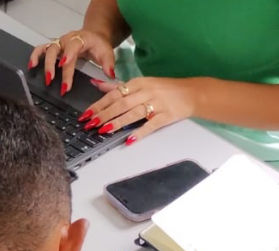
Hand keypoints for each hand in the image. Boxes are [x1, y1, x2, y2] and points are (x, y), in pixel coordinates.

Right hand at [28, 29, 115, 96]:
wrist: (95, 36)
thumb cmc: (99, 46)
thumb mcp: (107, 53)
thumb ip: (108, 64)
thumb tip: (110, 75)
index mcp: (81, 39)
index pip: (73, 46)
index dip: (67, 55)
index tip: (63, 65)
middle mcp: (67, 39)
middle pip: (56, 50)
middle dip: (53, 66)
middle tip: (52, 81)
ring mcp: (59, 43)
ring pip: (47, 50)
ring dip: (44, 64)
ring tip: (44, 78)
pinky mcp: (54, 47)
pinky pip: (41, 49)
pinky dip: (35, 56)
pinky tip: (32, 66)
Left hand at [80, 77, 196, 143]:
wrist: (192, 93)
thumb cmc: (164, 89)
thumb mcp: (140, 83)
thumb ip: (117, 86)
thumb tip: (96, 84)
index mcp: (138, 83)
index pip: (114, 94)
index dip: (99, 105)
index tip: (86, 114)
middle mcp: (146, 92)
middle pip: (121, 104)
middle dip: (104, 114)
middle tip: (90, 124)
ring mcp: (157, 104)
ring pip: (133, 113)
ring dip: (117, 122)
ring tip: (104, 130)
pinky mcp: (166, 116)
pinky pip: (151, 125)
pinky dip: (140, 132)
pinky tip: (129, 139)